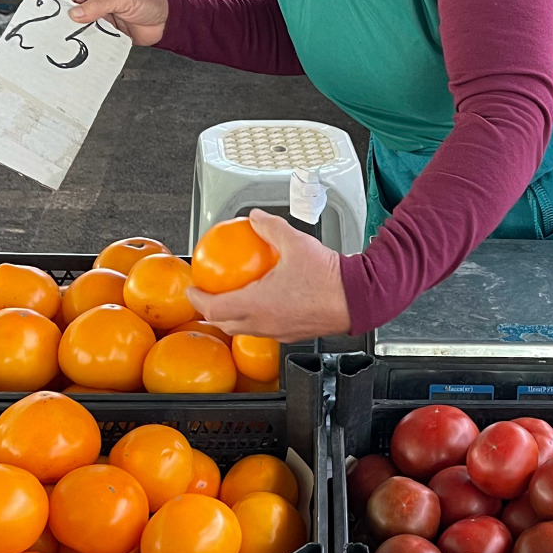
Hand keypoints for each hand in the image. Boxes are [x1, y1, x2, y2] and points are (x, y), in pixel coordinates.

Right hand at [62, 0, 168, 46]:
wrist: (168, 20)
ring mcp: (104, 18)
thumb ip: (98, 5)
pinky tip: (89, 47)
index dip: (61, 2)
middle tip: (60, 31)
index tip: (53, 15)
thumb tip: (75, 13)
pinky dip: (94, 43)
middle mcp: (99, 1)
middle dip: (68, 21)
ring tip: (74, 41)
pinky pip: (98, 39)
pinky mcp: (111, 33)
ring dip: (81, 34)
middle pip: (75, 12)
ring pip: (85, 27)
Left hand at [186, 210, 350, 341]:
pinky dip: (255, 320)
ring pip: (245, 330)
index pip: (214, 308)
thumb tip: (255, 218)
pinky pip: (264, 330)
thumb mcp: (296, 243)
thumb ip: (270, 228)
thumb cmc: (330, 278)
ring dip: (232, 319)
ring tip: (231, 302)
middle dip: (211, 313)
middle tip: (207, 297)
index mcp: (258, 304)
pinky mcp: (293, 334)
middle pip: (225, 324)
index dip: (198, 300)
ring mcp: (279, 332)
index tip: (193, 289)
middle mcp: (264, 323)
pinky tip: (263, 304)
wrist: (359, 298)